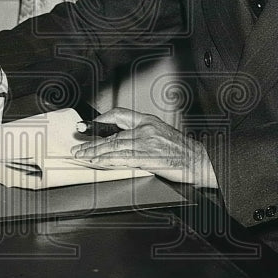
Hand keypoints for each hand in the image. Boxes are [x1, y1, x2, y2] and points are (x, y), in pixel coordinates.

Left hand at [70, 108, 218, 187]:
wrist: (199, 160)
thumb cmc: (182, 150)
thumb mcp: (161, 133)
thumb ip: (140, 133)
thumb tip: (119, 139)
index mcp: (148, 120)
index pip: (119, 114)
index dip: (101, 119)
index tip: (88, 126)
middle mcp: (146, 129)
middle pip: (112, 134)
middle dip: (92, 141)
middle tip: (78, 147)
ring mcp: (147, 143)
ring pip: (114, 147)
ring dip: (95, 153)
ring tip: (83, 156)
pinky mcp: (149, 157)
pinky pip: (123, 159)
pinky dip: (107, 161)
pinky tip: (98, 163)